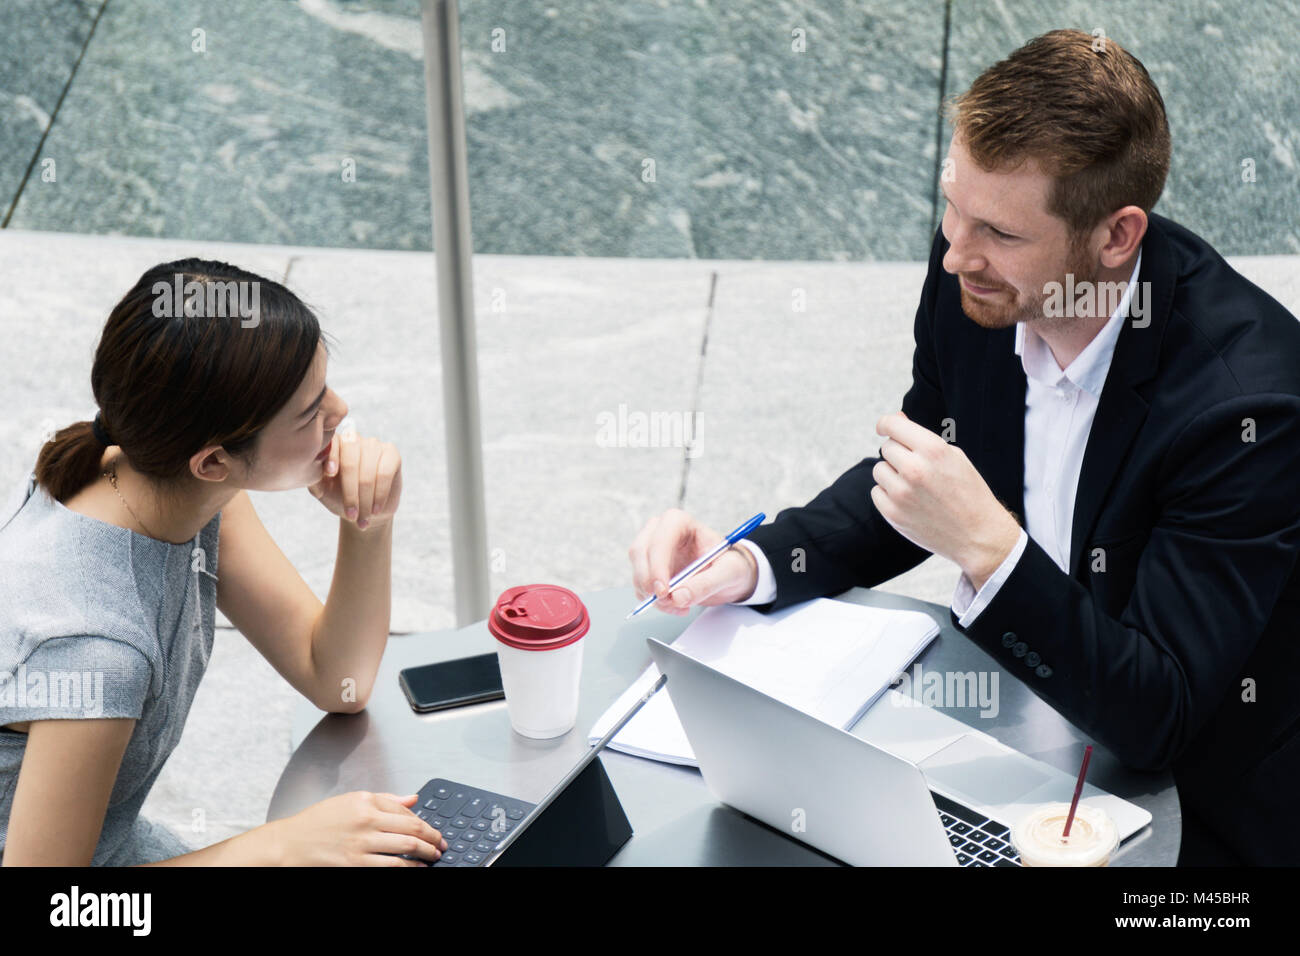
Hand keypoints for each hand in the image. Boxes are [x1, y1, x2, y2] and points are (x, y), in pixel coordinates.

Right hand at [271, 791, 446, 865]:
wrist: (289, 844)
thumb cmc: (317, 823)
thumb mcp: (349, 801)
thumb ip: (384, 799)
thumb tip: (413, 798)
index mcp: (365, 801)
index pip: (406, 810)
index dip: (425, 822)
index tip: (433, 830)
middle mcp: (366, 820)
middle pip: (412, 828)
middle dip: (433, 839)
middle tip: (441, 845)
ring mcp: (361, 843)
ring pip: (407, 848)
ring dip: (426, 854)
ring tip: (433, 857)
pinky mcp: (355, 864)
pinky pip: (392, 867)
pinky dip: (409, 869)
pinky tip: (415, 869)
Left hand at [308, 427, 401, 530]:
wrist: (363, 509)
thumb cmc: (338, 497)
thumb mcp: (322, 490)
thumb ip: (313, 478)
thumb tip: (310, 468)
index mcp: (333, 444)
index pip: (332, 443)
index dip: (332, 457)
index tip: (330, 474)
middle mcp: (354, 439)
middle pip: (351, 461)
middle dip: (351, 492)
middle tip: (350, 515)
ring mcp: (374, 444)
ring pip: (369, 471)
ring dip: (366, 499)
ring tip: (363, 519)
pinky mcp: (391, 453)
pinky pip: (385, 473)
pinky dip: (380, 494)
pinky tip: (375, 510)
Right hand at [628, 508, 759, 614]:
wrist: (725, 573)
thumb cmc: (728, 565)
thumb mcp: (728, 572)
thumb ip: (706, 583)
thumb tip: (678, 597)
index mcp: (679, 522)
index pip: (659, 540)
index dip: (657, 566)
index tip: (664, 591)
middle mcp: (658, 531)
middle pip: (639, 553)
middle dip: (649, 582)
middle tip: (667, 602)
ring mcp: (649, 549)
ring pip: (637, 572)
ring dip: (653, 596)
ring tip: (682, 605)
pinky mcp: (646, 569)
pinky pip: (640, 587)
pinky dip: (654, 602)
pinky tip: (676, 605)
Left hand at [870, 411, 1020, 587]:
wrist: (977, 535)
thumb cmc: (968, 491)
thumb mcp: (953, 456)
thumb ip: (921, 437)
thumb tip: (895, 418)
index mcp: (933, 449)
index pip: (892, 425)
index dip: (886, 423)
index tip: (884, 427)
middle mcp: (915, 469)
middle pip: (886, 447)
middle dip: (899, 453)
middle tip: (917, 467)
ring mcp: (901, 493)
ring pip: (879, 470)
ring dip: (892, 474)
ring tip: (915, 486)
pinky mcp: (893, 514)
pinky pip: (876, 492)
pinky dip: (888, 494)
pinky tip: (909, 500)